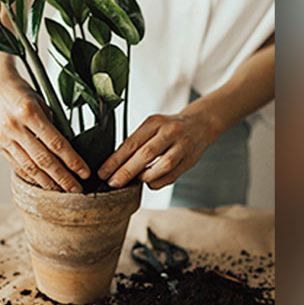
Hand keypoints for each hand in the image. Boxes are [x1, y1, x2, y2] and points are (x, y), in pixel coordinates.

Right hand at [0, 52, 89, 191]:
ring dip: (48, 183)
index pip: (56, 143)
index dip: (72, 160)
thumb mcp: (40, 101)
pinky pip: (17, 165)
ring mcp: (4, 137)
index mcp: (29, 112)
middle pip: (44, 160)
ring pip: (29, 167)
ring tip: (62, 192)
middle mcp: (15, 126)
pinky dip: (31, 177)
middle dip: (63, 178)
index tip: (85, 172)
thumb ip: (51, 123)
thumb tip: (67, 148)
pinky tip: (42, 184)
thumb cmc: (19, 90)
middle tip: (77, 191)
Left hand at [98, 111, 218, 189]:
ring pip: (162, 166)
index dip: (115, 160)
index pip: (131, 142)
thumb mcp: (152, 126)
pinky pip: (171, 176)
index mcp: (155, 122)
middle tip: (112, 183)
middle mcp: (169, 132)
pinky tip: (149, 182)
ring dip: (144, 176)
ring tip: (133, 181)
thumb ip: (137, 142)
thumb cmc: (169, 128)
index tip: (103, 173)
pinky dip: (157, 182)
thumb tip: (114, 164)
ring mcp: (182, 146)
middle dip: (126, 171)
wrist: (200, 124)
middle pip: (145, 154)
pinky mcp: (189, 160)